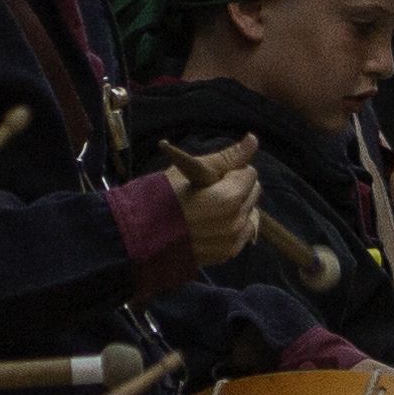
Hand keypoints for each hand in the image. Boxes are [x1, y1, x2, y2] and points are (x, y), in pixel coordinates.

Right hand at [168, 139, 262, 273]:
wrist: (140, 234)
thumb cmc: (164, 195)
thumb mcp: (194, 169)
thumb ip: (228, 157)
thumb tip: (253, 139)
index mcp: (229, 198)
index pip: (249, 174)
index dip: (231, 171)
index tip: (212, 177)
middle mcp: (235, 222)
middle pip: (252, 194)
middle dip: (236, 188)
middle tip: (209, 191)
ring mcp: (231, 241)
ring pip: (248, 214)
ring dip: (236, 208)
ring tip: (209, 208)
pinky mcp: (226, 254)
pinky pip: (241, 234)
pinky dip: (232, 226)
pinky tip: (211, 223)